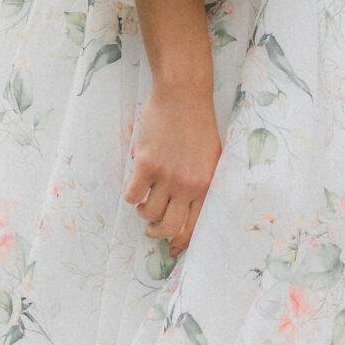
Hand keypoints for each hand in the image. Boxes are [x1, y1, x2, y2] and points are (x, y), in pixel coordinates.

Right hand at [124, 81, 220, 255]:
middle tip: (152, 230)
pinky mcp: (147, 164)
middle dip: (158, 234)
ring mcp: (167, 176)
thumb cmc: (198, 124)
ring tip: (144, 205)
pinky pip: (132, 195)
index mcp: (206, 185)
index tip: (172, 248)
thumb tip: (190, 209)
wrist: (184, 96)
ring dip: (144, 214)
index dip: (181, 242)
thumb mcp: (212, 157)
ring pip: (150, 213)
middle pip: (170, 227)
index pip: (194, 226)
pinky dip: (131, 198)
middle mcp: (188, 186)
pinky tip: (136, 189)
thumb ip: (203, 183)